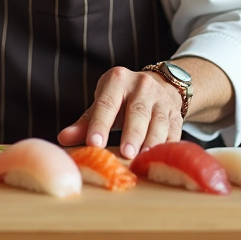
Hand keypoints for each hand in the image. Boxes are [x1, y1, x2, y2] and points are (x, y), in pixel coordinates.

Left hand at [56, 66, 182, 159]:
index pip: (107, 104)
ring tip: (143, 160)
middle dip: (132, 134)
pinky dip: (167, 146)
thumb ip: (85, 122)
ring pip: (159, 122)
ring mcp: (163, 99)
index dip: (100, 124)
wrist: (160, 86)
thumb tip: (63, 139)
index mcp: (118, 80)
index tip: (94, 144)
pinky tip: (161, 159)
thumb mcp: (103, 103)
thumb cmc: (123, 100)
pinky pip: (174, 132)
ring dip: (152, 142)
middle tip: (125, 154)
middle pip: (137, 112)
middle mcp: (143, 85)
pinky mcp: (177, 114)